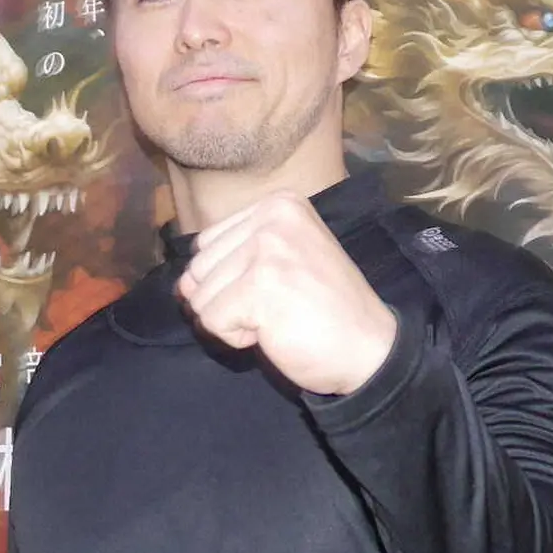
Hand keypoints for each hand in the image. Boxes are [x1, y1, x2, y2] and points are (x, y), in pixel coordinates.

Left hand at [177, 190, 397, 394]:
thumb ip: (230, 261)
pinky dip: (237, 338)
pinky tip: (274, 331)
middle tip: (278, 306)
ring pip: (200, 296)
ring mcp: (267, 249)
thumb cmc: (325, 310)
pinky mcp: (259, 286)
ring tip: (278, 317)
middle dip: (227, 300)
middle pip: (198, 268)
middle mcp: (273, 217)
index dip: (230, 279)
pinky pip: (211, 321)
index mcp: (279, 204)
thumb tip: (182, 285)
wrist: (370, 348)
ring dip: (233, 320)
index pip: (208, 243)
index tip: (277, 288)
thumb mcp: (282, 262)